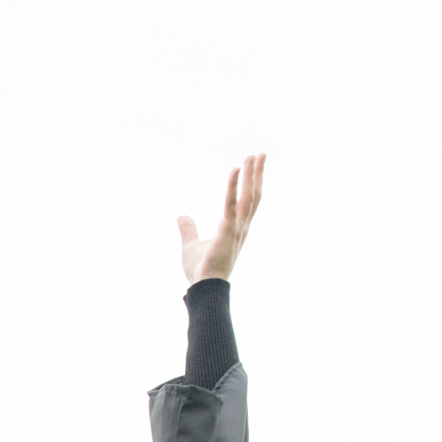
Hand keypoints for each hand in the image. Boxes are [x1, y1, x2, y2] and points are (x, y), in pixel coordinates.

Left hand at [179, 154, 264, 283]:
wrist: (203, 287)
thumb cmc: (200, 270)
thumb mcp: (191, 245)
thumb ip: (188, 230)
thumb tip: (181, 216)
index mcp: (236, 230)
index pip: (248, 202)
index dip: (251, 184)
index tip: (252, 166)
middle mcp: (241, 227)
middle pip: (253, 196)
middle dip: (257, 175)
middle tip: (260, 154)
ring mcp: (237, 229)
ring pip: (248, 197)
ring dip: (252, 175)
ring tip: (254, 156)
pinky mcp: (227, 231)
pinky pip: (231, 204)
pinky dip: (233, 186)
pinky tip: (235, 170)